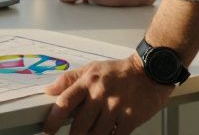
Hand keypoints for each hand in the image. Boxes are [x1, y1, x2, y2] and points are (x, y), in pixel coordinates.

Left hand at [41, 56, 172, 134]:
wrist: (150, 72)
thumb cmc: (119, 72)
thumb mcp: (91, 69)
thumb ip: (68, 79)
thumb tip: (49, 90)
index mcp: (88, 82)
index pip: (65, 102)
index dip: (53, 119)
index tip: (48, 130)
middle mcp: (100, 95)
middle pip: (79, 126)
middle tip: (74, 134)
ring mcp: (116, 107)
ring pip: (96, 134)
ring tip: (92, 132)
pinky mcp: (130, 118)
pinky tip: (108, 132)